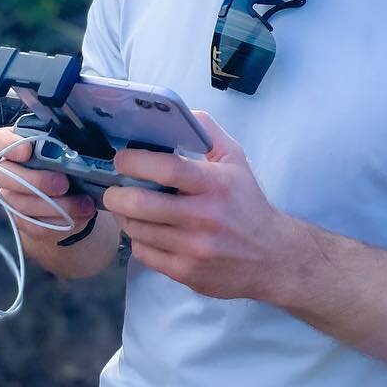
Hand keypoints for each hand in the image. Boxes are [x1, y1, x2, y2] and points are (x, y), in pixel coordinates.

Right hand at [0, 126, 97, 241]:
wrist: (75, 193)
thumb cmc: (70, 161)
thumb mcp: (71, 147)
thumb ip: (66, 143)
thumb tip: (75, 140)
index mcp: (15, 145)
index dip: (8, 145)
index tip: (27, 151)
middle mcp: (7, 171)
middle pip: (4, 176)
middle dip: (36, 181)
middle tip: (64, 183)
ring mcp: (12, 198)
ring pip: (21, 205)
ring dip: (55, 206)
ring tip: (84, 203)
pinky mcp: (23, 221)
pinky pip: (34, 226)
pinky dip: (60, 223)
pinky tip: (81, 215)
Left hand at [104, 110, 299, 300]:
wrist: (272, 258)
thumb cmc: (248, 204)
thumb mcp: (236, 161)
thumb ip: (208, 133)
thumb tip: (180, 113)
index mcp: (214, 184)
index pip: (166, 169)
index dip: (135, 161)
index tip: (121, 159)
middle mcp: (203, 217)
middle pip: (141, 204)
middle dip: (116, 194)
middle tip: (113, 189)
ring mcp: (193, 248)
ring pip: (137, 230)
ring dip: (125, 217)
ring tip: (129, 209)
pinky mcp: (186, 273)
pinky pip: (144, 254)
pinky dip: (138, 240)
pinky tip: (147, 231)